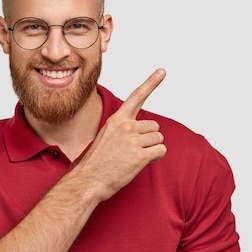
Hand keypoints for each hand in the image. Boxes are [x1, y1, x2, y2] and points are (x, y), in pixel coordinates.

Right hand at [87, 69, 166, 200]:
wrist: (88, 181)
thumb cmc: (99, 161)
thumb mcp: (107, 136)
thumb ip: (125, 128)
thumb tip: (145, 129)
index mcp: (117, 120)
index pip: (136, 96)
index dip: (151, 83)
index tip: (162, 71)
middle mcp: (126, 126)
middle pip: (154, 127)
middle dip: (149, 138)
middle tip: (132, 150)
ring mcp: (133, 141)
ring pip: (159, 139)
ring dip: (152, 148)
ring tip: (133, 157)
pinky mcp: (140, 155)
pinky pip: (161, 151)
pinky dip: (156, 157)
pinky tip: (140, 163)